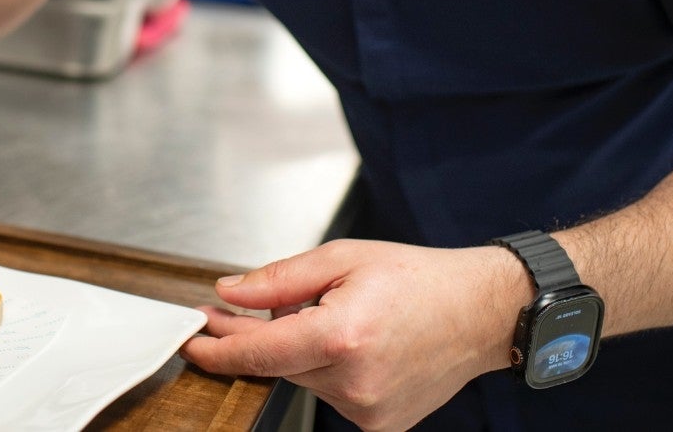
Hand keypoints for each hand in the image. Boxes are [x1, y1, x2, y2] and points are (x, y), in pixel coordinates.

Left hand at [179, 239, 526, 430]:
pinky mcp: (379, 425)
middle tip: (257, 305)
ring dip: (303, 350)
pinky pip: (331, 395)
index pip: (258, 351)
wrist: (480, 313)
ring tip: (343, 315)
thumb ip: (278, 279)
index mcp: (342, 335)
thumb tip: (229, 294)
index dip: (218, 345)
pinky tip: (358, 345)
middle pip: (279, 362)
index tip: (192, 336)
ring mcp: (367, 410)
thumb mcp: (342, 258)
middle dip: (262, 334)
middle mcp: (353, 381)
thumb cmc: (418, 279)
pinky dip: (329, 370)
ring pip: (304, 378)